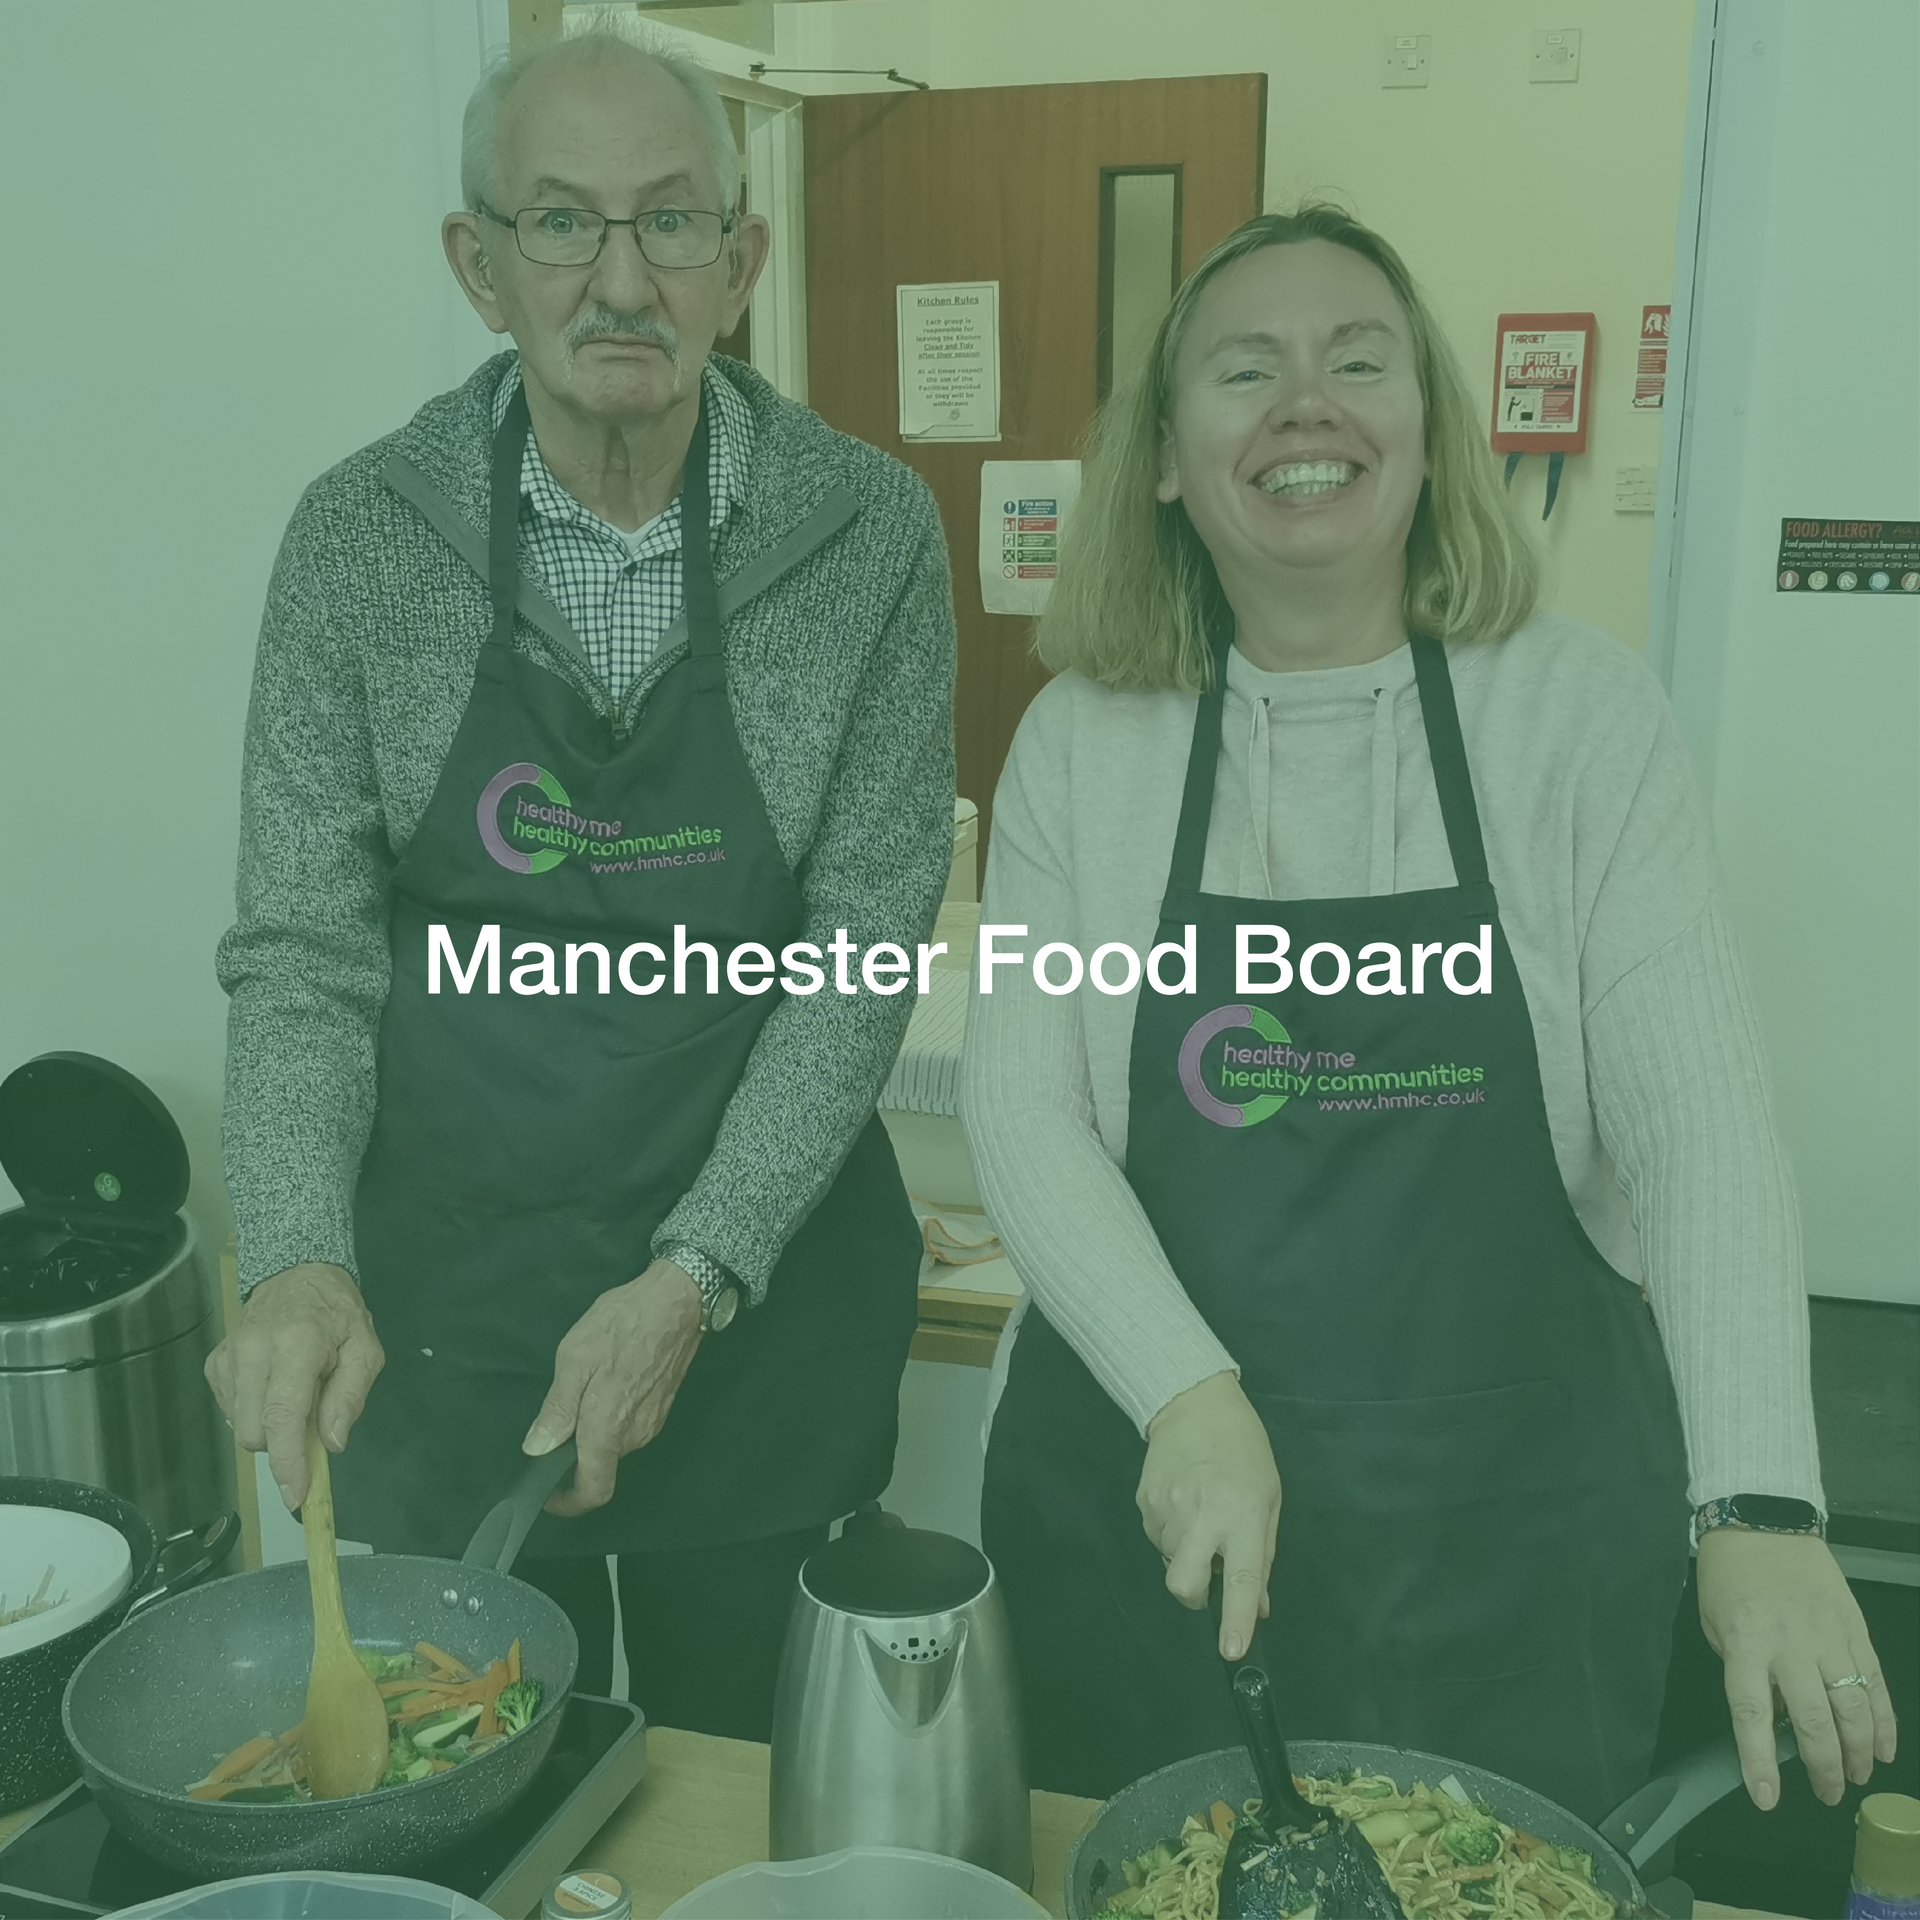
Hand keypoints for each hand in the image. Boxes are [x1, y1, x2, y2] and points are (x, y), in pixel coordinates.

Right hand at [205, 1262, 384, 1510]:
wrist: (298, 1274)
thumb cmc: (337, 1314)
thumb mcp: (365, 1349)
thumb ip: (350, 1396)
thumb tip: (333, 1443)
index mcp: (296, 1345)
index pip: (282, 1416)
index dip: (287, 1462)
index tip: (296, 1495)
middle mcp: (253, 1351)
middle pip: (255, 1432)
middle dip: (283, 1443)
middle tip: (311, 1419)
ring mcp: (228, 1357)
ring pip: (239, 1427)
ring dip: (268, 1427)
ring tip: (293, 1395)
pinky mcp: (215, 1364)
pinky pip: (229, 1411)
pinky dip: (253, 1412)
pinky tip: (271, 1388)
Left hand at [523, 1258, 704, 1515]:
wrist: (678, 1300)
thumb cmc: (622, 1324)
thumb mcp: (576, 1359)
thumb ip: (557, 1409)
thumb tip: (536, 1449)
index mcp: (608, 1430)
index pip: (593, 1491)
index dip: (567, 1503)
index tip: (545, 1491)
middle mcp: (634, 1436)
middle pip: (599, 1464)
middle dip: (574, 1452)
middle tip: (557, 1416)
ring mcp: (652, 1422)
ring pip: (613, 1445)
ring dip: (593, 1431)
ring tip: (582, 1388)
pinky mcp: (662, 1407)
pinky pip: (628, 1427)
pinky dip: (610, 1418)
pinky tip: (606, 1381)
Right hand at [1138, 1371, 1280, 1661]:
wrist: (1194, 1403)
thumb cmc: (1244, 1450)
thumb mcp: (1268, 1498)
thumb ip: (1262, 1555)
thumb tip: (1257, 1607)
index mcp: (1241, 1514)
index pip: (1241, 1579)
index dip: (1236, 1620)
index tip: (1232, 1652)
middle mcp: (1201, 1516)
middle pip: (1184, 1584)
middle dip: (1194, 1598)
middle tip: (1208, 1581)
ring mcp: (1166, 1509)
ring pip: (1170, 1561)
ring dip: (1187, 1554)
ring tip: (1200, 1516)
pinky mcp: (1144, 1501)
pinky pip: (1157, 1537)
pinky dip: (1172, 1533)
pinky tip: (1183, 1503)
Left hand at [1697, 1527, 1897, 1807]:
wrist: (1764, 1521)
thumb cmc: (1730, 1576)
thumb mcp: (1717, 1625)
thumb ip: (1743, 1671)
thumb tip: (1772, 1718)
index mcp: (1745, 1642)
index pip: (1750, 1712)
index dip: (1758, 1759)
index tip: (1765, 1796)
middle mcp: (1790, 1644)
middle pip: (1814, 1719)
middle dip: (1823, 1767)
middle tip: (1825, 1794)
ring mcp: (1829, 1636)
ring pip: (1854, 1707)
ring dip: (1859, 1751)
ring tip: (1856, 1777)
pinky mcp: (1856, 1629)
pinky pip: (1875, 1683)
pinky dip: (1884, 1721)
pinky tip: (1884, 1748)